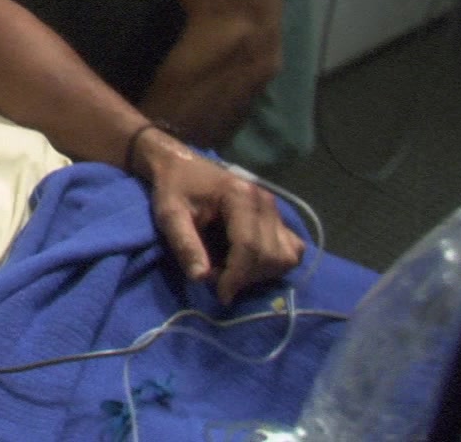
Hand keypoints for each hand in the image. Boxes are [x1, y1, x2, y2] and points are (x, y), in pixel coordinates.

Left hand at [132, 129, 302, 304]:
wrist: (182, 165)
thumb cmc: (174, 188)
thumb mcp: (169, 214)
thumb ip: (184, 244)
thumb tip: (200, 278)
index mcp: (239, 195)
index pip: (249, 246)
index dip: (236, 276)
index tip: (221, 294)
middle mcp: (264, 200)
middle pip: (270, 255)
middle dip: (245, 276)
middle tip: (218, 279)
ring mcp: (274, 208)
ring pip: (286, 255)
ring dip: (261, 273)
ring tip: (232, 272)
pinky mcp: (277, 216)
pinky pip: (291, 248)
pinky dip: (274, 263)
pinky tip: (248, 264)